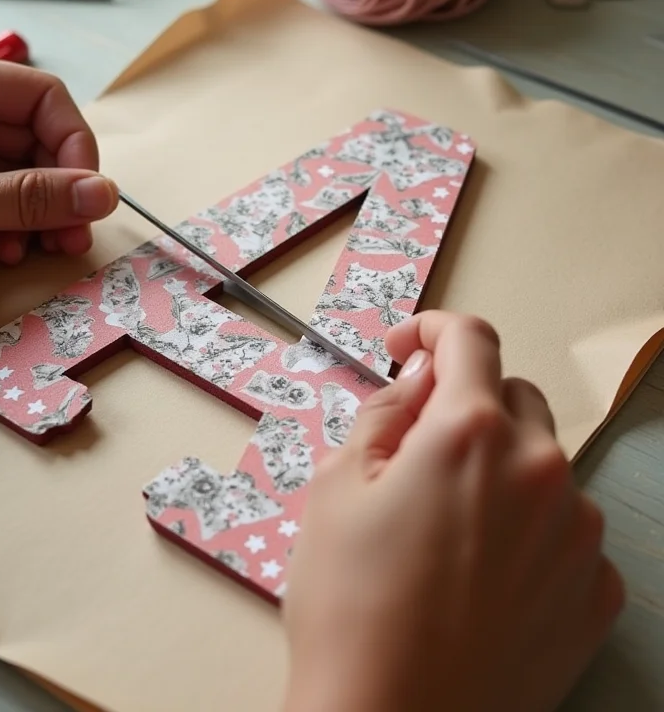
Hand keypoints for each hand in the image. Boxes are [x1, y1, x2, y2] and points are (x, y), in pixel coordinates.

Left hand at [0, 50, 117, 278]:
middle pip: (35, 140)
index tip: (90, 196)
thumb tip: (103, 195)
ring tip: (43, 250)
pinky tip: (8, 251)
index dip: (74, 146)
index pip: (41, 98)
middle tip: (73, 238)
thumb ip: (28, 198)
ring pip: (20, 175)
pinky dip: (12, 226)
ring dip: (40, 216)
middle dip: (59, 193)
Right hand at [283, 311, 624, 711]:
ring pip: (543, 459)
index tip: (409, 347)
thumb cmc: (349, 603)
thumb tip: (419, 379)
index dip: (432, 329)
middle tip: (418, 446)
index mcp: (470, 432)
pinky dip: (530, 522)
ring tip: (448, 518)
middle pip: (512, 395)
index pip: (469, 339)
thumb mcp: (336, 486)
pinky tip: (484, 566)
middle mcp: (540, 469)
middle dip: (465, 403)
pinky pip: (567, 524)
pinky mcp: (596, 590)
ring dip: (500, 463)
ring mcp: (577, 532)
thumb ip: (383, 411)